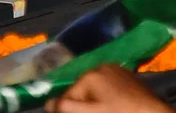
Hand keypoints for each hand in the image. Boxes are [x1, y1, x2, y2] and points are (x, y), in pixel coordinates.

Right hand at [44, 64, 173, 112]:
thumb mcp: (90, 112)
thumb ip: (66, 107)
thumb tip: (48, 103)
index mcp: (90, 74)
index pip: (67, 96)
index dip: (66, 109)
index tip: (69, 112)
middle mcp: (102, 67)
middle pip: (81, 91)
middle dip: (81, 105)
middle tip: (91, 110)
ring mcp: (116, 70)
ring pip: (95, 89)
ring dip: (92, 101)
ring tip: (102, 109)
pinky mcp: (127, 77)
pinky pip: (108, 87)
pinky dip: (106, 97)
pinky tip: (112, 107)